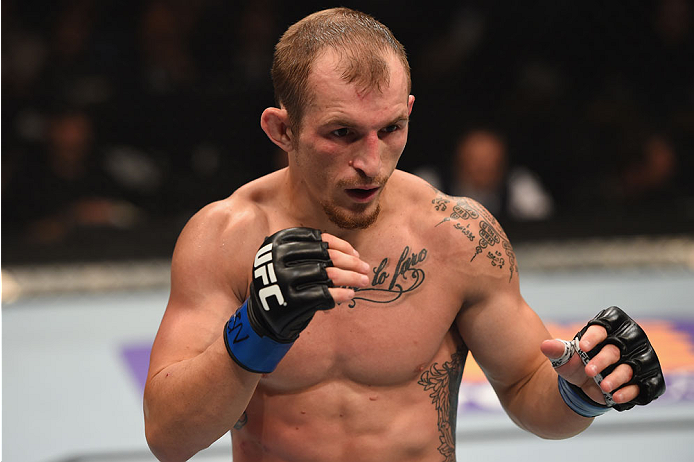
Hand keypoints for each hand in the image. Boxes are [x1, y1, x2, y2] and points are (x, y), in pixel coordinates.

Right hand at [225, 228, 369, 372]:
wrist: (263, 315)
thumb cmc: (286, 283)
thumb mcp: (291, 261)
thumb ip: (316, 252)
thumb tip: (354, 255)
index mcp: (279, 242)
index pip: (319, 239)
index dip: (341, 246)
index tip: (356, 254)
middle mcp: (278, 258)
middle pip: (327, 256)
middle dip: (351, 263)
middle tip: (366, 269)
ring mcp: (283, 280)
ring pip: (328, 275)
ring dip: (351, 278)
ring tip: (363, 281)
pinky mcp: (290, 301)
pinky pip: (323, 295)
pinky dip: (340, 295)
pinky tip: (350, 295)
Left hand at [541, 334, 636, 404]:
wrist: (582, 386)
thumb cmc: (576, 364)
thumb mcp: (565, 358)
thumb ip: (557, 350)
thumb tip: (545, 346)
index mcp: (603, 333)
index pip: (602, 328)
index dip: (594, 337)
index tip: (582, 347)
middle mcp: (621, 346)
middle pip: (616, 348)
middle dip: (603, 359)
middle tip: (588, 371)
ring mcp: (631, 364)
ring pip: (629, 368)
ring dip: (617, 377)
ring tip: (603, 386)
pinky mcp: (639, 382)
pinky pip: (640, 386)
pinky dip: (628, 392)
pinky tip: (615, 397)